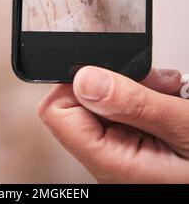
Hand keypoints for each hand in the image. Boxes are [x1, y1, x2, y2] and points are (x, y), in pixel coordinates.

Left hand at [38, 67, 188, 182]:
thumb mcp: (184, 129)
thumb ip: (133, 104)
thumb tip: (84, 79)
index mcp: (112, 162)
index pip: (57, 112)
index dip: (76, 83)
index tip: (109, 72)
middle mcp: (109, 160)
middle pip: (80, 102)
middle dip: (117, 81)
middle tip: (154, 82)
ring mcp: (121, 152)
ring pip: (103, 100)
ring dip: (136, 86)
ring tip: (168, 90)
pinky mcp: (132, 144)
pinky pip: (121, 108)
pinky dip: (144, 95)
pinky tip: (168, 98)